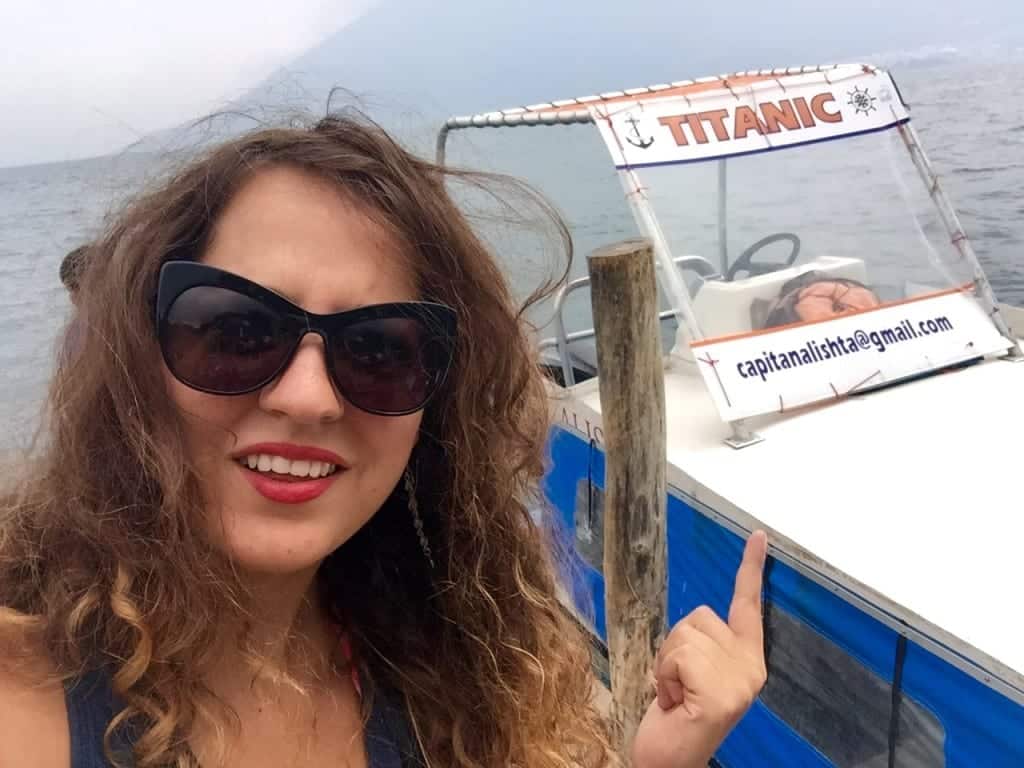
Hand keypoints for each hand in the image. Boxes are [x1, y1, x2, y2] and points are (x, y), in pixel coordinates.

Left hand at [631, 530, 767, 767]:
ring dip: (666, 663)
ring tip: (675, 696)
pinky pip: (679, 655)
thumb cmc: (676, 719)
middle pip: (698, 616)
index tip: (758, 535)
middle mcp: (751, 668)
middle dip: (674, 645)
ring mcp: (740, 681)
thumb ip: (703, 647)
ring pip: (685, 633)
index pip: (748, 606)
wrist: (669, 763)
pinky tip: (674, 704)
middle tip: (677, 686)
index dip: (752, 568)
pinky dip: (665, 676)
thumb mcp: (692, 675)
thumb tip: (697, 623)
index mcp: (746, 660)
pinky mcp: (723, 694)